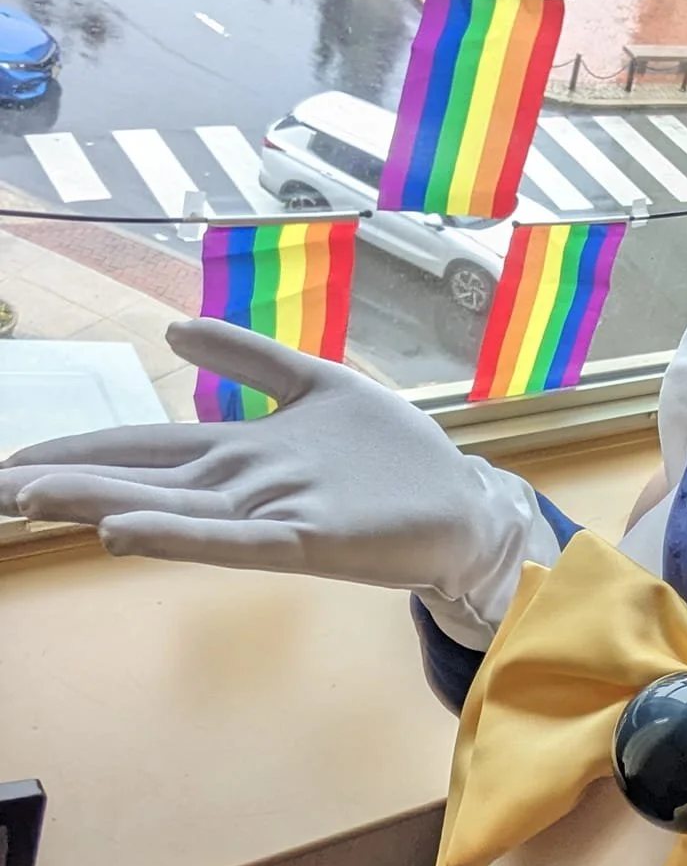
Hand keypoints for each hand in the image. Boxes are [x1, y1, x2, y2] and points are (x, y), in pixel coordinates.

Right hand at [0, 319, 552, 643]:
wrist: (464, 506)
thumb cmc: (393, 460)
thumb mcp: (316, 384)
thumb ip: (247, 358)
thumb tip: (172, 325)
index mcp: (242, 451)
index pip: (144, 445)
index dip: (81, 449)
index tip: (13, 460)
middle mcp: (245, 485)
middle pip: (141, 476)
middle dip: (68, 481)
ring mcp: (273, 513)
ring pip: (171, 506)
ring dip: (101, 502)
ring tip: (32, 501)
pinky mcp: (310, 539)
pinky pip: (234, 540)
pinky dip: (179, 534)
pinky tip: (124, 530)